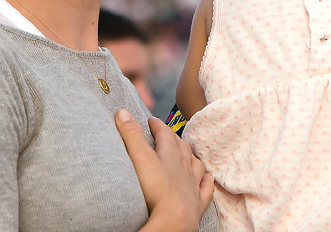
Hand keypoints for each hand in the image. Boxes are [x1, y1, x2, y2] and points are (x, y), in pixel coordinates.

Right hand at [115, 109, 214, 231]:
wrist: (175, 219)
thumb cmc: (157, 188)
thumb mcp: (139, 158)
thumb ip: (131, 135)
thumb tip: (122, 111)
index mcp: (171, 154)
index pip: (165, 134)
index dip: (158, 125)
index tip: (151, 120)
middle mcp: (185, 166)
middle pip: (182, 148)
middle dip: (175, 139)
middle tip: (168, 136)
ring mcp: (194, 184)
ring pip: (196, 165)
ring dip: (192, 158)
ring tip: (188, 155)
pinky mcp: (198, 203)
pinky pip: (206, 189)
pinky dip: (207, 182)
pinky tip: (208, 179)